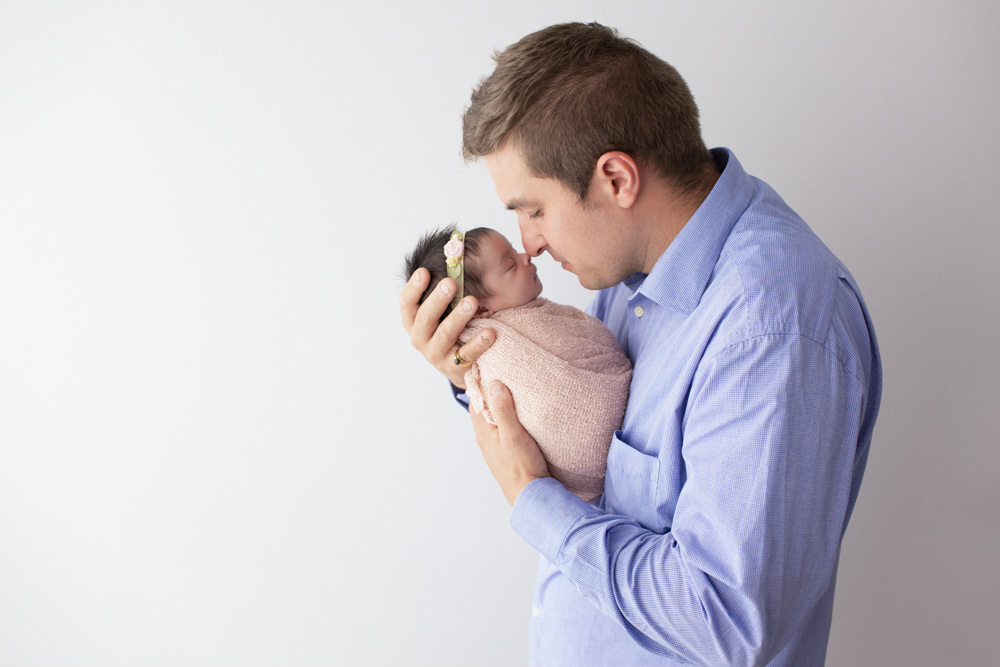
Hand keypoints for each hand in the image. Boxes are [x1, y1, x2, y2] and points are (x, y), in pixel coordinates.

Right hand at [400, 268, 494, 388]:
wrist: (457, 366)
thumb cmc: (448, 325)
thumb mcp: (440, 308)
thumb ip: (442, 285)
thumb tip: (456, 246)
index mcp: (412, 319)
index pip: (406, 302)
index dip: (413, 287)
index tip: (424, 271)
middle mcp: (419, 337)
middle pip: (425, 317)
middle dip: (438, 299)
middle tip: (451, 282)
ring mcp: (435, 353)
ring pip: (445, 334)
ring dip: (458, 317)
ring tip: (472, 301)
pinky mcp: (454, 367)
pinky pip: (467, 354)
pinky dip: (478, 343)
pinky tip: (490, 332)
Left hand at [470, 381, 549, 505]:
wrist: (531, 496)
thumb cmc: (522, 466)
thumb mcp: (513, 434)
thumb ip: (504, 410)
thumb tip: (495, 384)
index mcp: (483, 431)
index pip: (476, 401)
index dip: (480, 385)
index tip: (488, 368)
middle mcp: (485, 439)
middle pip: (484, 409)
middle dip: (491, 393)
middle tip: (502, 375)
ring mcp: (495, 447)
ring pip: (494, 420)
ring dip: (500, 407)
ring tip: (513, 392)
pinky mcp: (506, 453)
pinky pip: (503, 430)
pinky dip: (508, 419)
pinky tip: (521, 417)